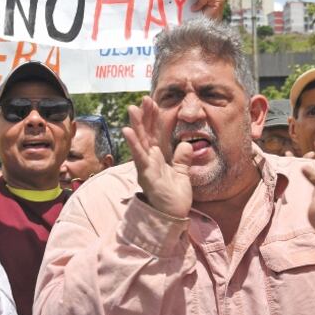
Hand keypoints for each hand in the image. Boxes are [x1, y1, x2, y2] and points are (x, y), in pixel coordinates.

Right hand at [123, 96, 192, 217]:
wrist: (174, 215)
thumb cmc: (175, 197)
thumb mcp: (183, 173)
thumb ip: (182, 158)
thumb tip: (186, 144)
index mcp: (158, 158)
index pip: (155, 134)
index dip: (154, 118)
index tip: (154, 102)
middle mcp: (149, 160)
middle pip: (146, 133)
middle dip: (145, 116)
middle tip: (144, 99)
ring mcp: (146, 166)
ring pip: (140, 142)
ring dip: (136, 125)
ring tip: (133, 109)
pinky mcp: (146, 174)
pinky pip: (139, 157)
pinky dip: (134, 144)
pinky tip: (128, 131)